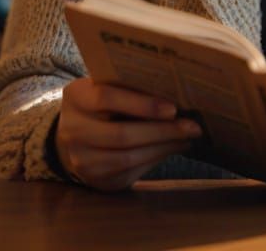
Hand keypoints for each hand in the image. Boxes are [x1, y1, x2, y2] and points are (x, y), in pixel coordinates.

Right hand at [55, 79, 201, 190]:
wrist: (75, 133)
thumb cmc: (102, 100)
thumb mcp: (107, 85)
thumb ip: (130, 86)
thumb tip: (176, 90)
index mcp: (76, 97)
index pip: (106, 98)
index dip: (142, 104)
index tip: (173, 108)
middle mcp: (73, 131)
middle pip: (121, 135)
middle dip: (162, 131)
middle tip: (192, 126)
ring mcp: (82, 160)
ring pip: (127, 158)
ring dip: (163, 148)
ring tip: (188, 137)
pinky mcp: (96, 180)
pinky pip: (130, 172)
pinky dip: (156, 159)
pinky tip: (174, 147)